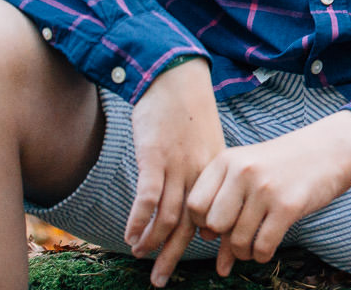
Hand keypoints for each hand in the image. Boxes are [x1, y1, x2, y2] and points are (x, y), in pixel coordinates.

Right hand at [125, 57, 222, 286]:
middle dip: (176, 255)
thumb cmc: (189, 116)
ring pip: (169, 216)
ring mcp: (178, 166)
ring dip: (152, 241)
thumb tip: (201, 210)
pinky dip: (138, 221)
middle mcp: (201, 173)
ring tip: (141, 257)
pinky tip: (130, 235)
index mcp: (218, 172)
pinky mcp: (155, 158)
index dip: (216, 244)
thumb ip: (206, 176)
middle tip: (162, 281)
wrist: (176, 80)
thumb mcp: (208, 145)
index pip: (220, 216)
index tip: (218, 267)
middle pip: (193, 224)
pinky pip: (148, 197)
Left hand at [186, 110, 350, 275]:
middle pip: (214, 225)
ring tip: (256, 242)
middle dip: (226, 237)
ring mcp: (266, 188)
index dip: (204, 221)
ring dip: (245, 251)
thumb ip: (230, 212)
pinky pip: (262, 246)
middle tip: (240, 234)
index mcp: (228, 160)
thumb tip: (219, 264)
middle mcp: (243, 172)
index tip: (221, 222)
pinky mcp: (289, 205)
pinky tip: (267, 247)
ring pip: (239, 241)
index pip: (194, 205)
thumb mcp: (252, 175)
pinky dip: (262, 254)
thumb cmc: (288, 164)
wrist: (333, 147)